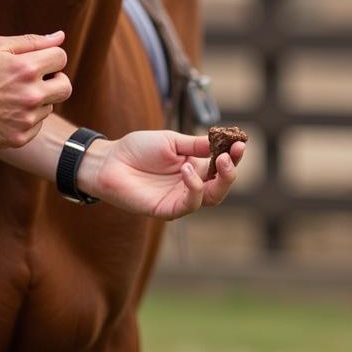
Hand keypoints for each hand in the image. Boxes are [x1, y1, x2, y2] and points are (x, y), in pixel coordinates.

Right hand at [0, 32, 71, 149]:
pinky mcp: (19, 138)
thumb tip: (60, 36)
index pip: (61, 58)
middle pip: (65, 86)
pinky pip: (37, 126)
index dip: (50, 58)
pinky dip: (26, 120)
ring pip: (49, 106)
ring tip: (10, 98)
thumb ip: (33, 41)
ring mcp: (26, 119)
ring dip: (37, 101)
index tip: (38, 63)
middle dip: (55, 81)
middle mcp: (31, 95)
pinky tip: (6, 113)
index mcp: (28, 69)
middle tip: (36, 81)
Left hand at [78, 130, 244, 219]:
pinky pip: (189, 205)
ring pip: (211, 198)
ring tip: (217, 160)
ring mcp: (179, 198)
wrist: (110, 161)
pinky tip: (187, 171)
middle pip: (221, 186)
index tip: (241, 142)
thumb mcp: (173, 141)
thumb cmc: (139, 149)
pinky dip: (194, 187)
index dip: (233, 156)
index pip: (221, 166)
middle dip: (231, 170)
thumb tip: (223, 142)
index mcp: (194, 166)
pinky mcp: (167, 210)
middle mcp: (190, 185)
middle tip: (232, 154)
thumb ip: (196, 145)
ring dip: (219, 179)